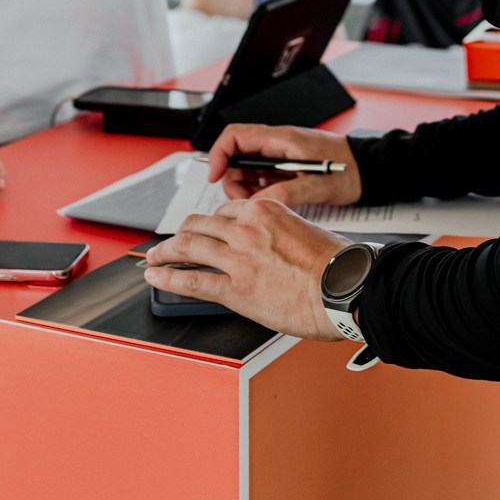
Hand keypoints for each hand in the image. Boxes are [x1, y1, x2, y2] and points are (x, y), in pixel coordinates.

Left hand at [143, 197, 348, 339]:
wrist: (347, 289)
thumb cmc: (338, 266)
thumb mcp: (308, 231)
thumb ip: (283, 233)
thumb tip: (277, 247)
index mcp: (266, 211)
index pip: (225, 211)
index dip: (208, 223)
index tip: (202, 230)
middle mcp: (247, 229)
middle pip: (199, 224)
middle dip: (179, 234)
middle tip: (168, 243)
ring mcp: (238, 258)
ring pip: (188, 247)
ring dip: (165, 253)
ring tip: (153, 259)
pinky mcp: (235, 288)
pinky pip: (191, 280)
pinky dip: (168, 278)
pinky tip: (157, 278)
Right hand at [205, 123, 361, 207]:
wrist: (371, 169)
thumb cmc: (352, 170)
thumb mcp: (320, 185)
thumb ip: (288, 193)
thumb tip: (259, 204)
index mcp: (282, 139)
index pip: (235, 136)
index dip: (218, 155)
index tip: (215, 176)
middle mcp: (278, 144)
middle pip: (236, 155)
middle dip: (233, 179)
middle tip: (245, 202)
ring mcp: (281, 154)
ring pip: (247, 167)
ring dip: (245, 187)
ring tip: (260, 205)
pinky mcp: (286, 166)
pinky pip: (261, 176)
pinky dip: (259, 190)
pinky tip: (270, 201)